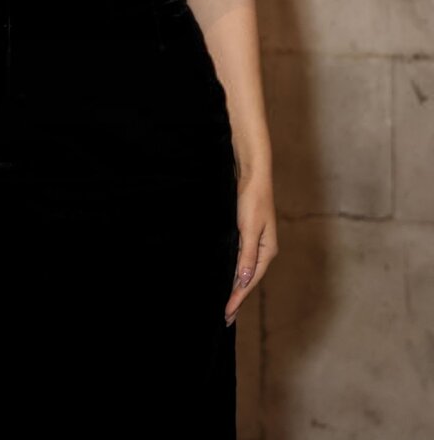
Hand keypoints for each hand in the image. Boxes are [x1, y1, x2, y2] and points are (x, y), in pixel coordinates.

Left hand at [224, 172, 277, 325]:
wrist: (252, 175)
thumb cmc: (252, 200)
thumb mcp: (249, 229)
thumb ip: (247, 256)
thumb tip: (243, 281)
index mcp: (267, 251)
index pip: (249, 281)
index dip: (238, 298)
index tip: (227, 314)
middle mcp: (263, 249)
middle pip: (248, 279)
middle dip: (237, 298)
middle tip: (225, 318)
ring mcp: (255, 242)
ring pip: (243, 271)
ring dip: (234, 287)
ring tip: (227, 305)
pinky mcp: (246, 234)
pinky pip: (239, 259)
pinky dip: (233, 271)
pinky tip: (227, 278)